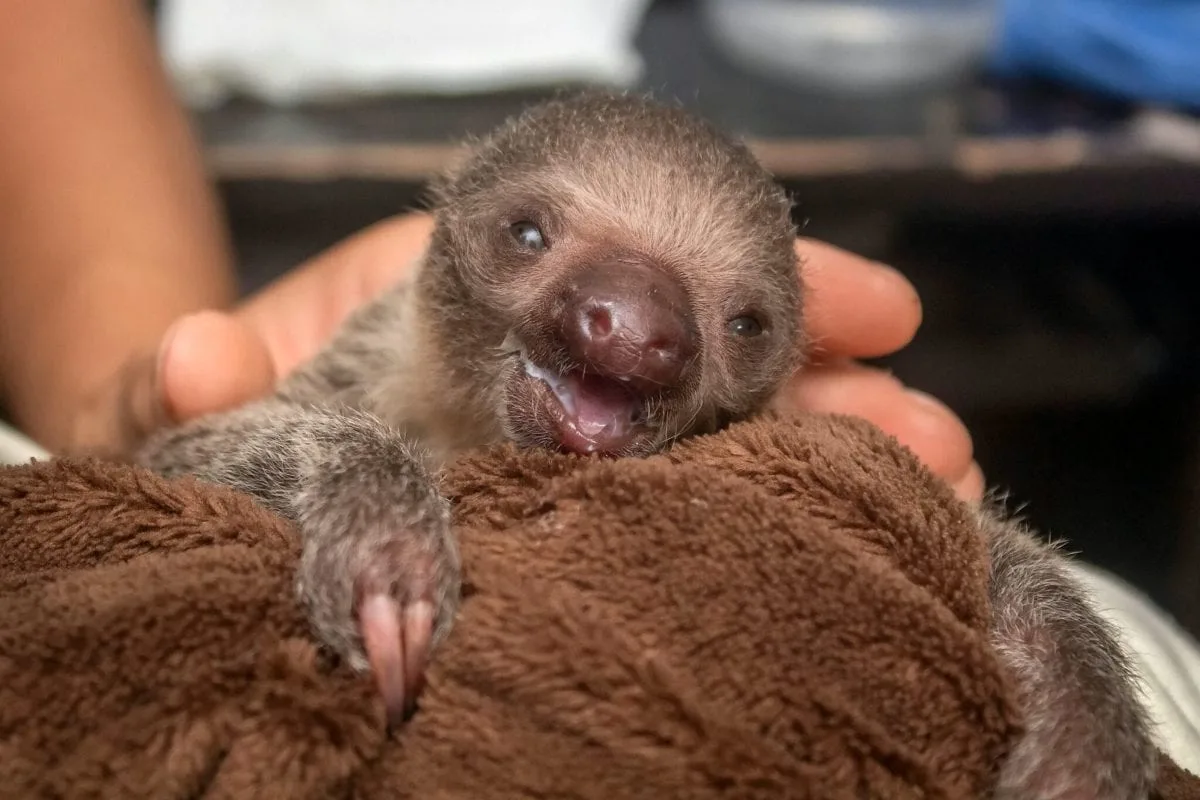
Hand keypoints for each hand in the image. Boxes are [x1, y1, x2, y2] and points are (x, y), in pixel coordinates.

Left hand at [81, 212, 982, 500]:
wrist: (240, 475)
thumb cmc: (251, 399)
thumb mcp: (235, 376)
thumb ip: (214, 370)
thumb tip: (192, 353)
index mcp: (509, 304)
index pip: (654, 274)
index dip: (764, 279)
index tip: (874, 305)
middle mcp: (563, 376)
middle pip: (716, 369)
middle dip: (832, 394)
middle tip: (930, 431)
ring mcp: (577, 456)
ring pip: (722, 452)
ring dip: (829, 473)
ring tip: (926, 499)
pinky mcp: (572, 527)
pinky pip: (684, 528)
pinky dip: (771, 537)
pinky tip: (851, 560)